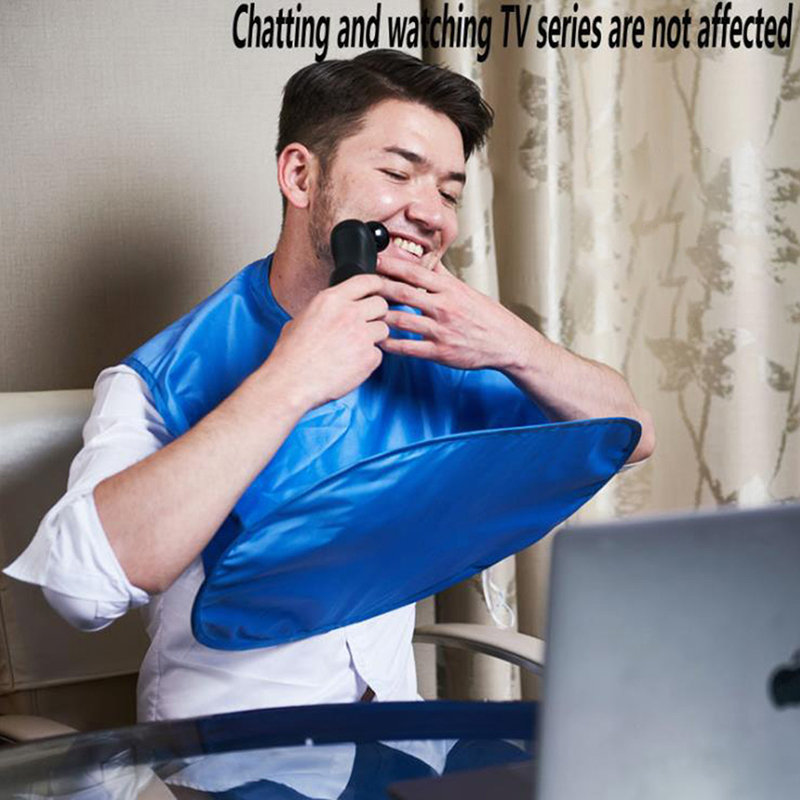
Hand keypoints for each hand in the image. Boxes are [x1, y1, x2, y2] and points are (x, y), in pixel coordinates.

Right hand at [265, 274, 389, 409]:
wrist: (291, 383)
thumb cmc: (290, 356)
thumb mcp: (301, 319)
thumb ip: (324, 311)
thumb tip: (331, 311)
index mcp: (330, 300)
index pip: (365, 281)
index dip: (376, 285)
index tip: (379, 290)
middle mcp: (349, 314)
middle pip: (381, 304)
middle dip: (377, 314)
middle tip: (365, 326)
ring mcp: (361, 335)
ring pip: (383, 329)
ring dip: (373, 338)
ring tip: (352, 349)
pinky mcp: (369, 357)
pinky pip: (378, 354)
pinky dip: (368, 360)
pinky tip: (350, 365)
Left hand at [375, 257, 529, 371]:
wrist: (506, 342)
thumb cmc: (485, 316)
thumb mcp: (465, 291)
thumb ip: (443, 277)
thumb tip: (427, 259)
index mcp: (449, 289)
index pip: (414, 273)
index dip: (391, 265)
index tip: (373, 260)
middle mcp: (444, 307)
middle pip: (403, 293)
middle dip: (378, 287)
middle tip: (359, 284)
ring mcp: (441, 330)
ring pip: (402, 321)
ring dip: (380, 316)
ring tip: (361, 312)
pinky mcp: (440, 352)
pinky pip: (409, 348)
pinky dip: (391, 344)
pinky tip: (378, 340)